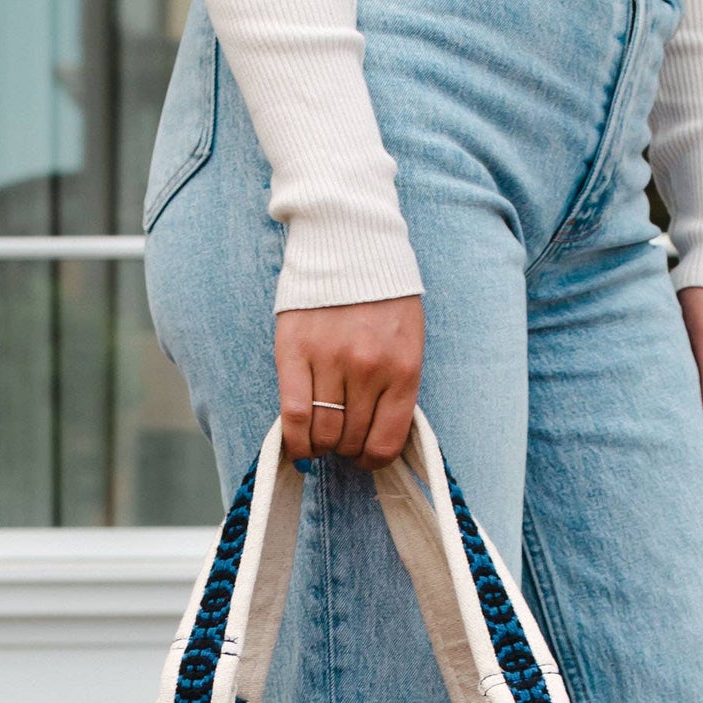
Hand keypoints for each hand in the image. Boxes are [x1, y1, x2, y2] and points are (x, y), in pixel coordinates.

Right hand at [275, 296, 424, 468]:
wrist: (350, 243)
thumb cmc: (383, 297)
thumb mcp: (408, 343)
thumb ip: (397, 388)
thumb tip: (378, 437)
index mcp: (403, 370)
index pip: (387, 442)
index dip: (373, 459)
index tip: (364, 456)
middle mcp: (369, 370)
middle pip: (353, 439)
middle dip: (347, 448)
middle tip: (342, 438)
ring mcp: (331, 361)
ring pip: (324, 432)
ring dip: (323, 445)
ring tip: (322, 437)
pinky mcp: (295, 352)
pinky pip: (294, 415)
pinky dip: (297, 440)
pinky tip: (300, 443)